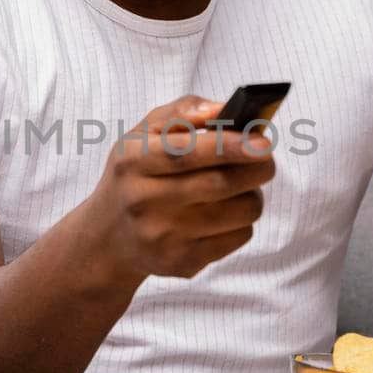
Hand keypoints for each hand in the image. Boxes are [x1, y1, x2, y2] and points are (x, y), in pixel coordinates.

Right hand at [84, 95, 276, 281]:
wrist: (108, 236)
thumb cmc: (135, 174)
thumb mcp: (142, 135)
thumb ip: (181, 114)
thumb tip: (221, 109)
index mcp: (133, 161)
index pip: (185, 153)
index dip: (228, 146)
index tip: (262, 142)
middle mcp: (143, 201)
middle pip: (219, 184)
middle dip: (256, 168)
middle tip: (265, 158)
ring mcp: (162, 237)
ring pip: (239, 212)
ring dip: (252, 194)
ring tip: (238, 186)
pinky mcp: (182, 263)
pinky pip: (239, 237)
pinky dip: (243, 220)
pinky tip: (224, 214)